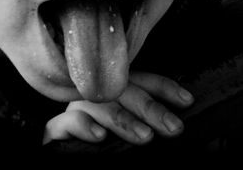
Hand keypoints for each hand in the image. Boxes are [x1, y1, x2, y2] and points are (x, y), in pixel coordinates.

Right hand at [43, 71, 192, 145]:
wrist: (62, 166)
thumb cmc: (99, 150)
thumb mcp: (127, 136)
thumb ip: (145, 127)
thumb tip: (174, 127)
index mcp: (114, 93)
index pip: (141, 81)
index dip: (164, 88)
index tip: (187, 101)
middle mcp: (95, 96)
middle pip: (122, 91)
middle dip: (150, 107)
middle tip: (172, 127)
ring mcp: (73, 110)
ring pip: (98, 104)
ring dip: (123, 119)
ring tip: (144, 136)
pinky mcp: (55, 130)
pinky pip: (66, 122)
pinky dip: (83, 126)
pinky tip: (99, 136)